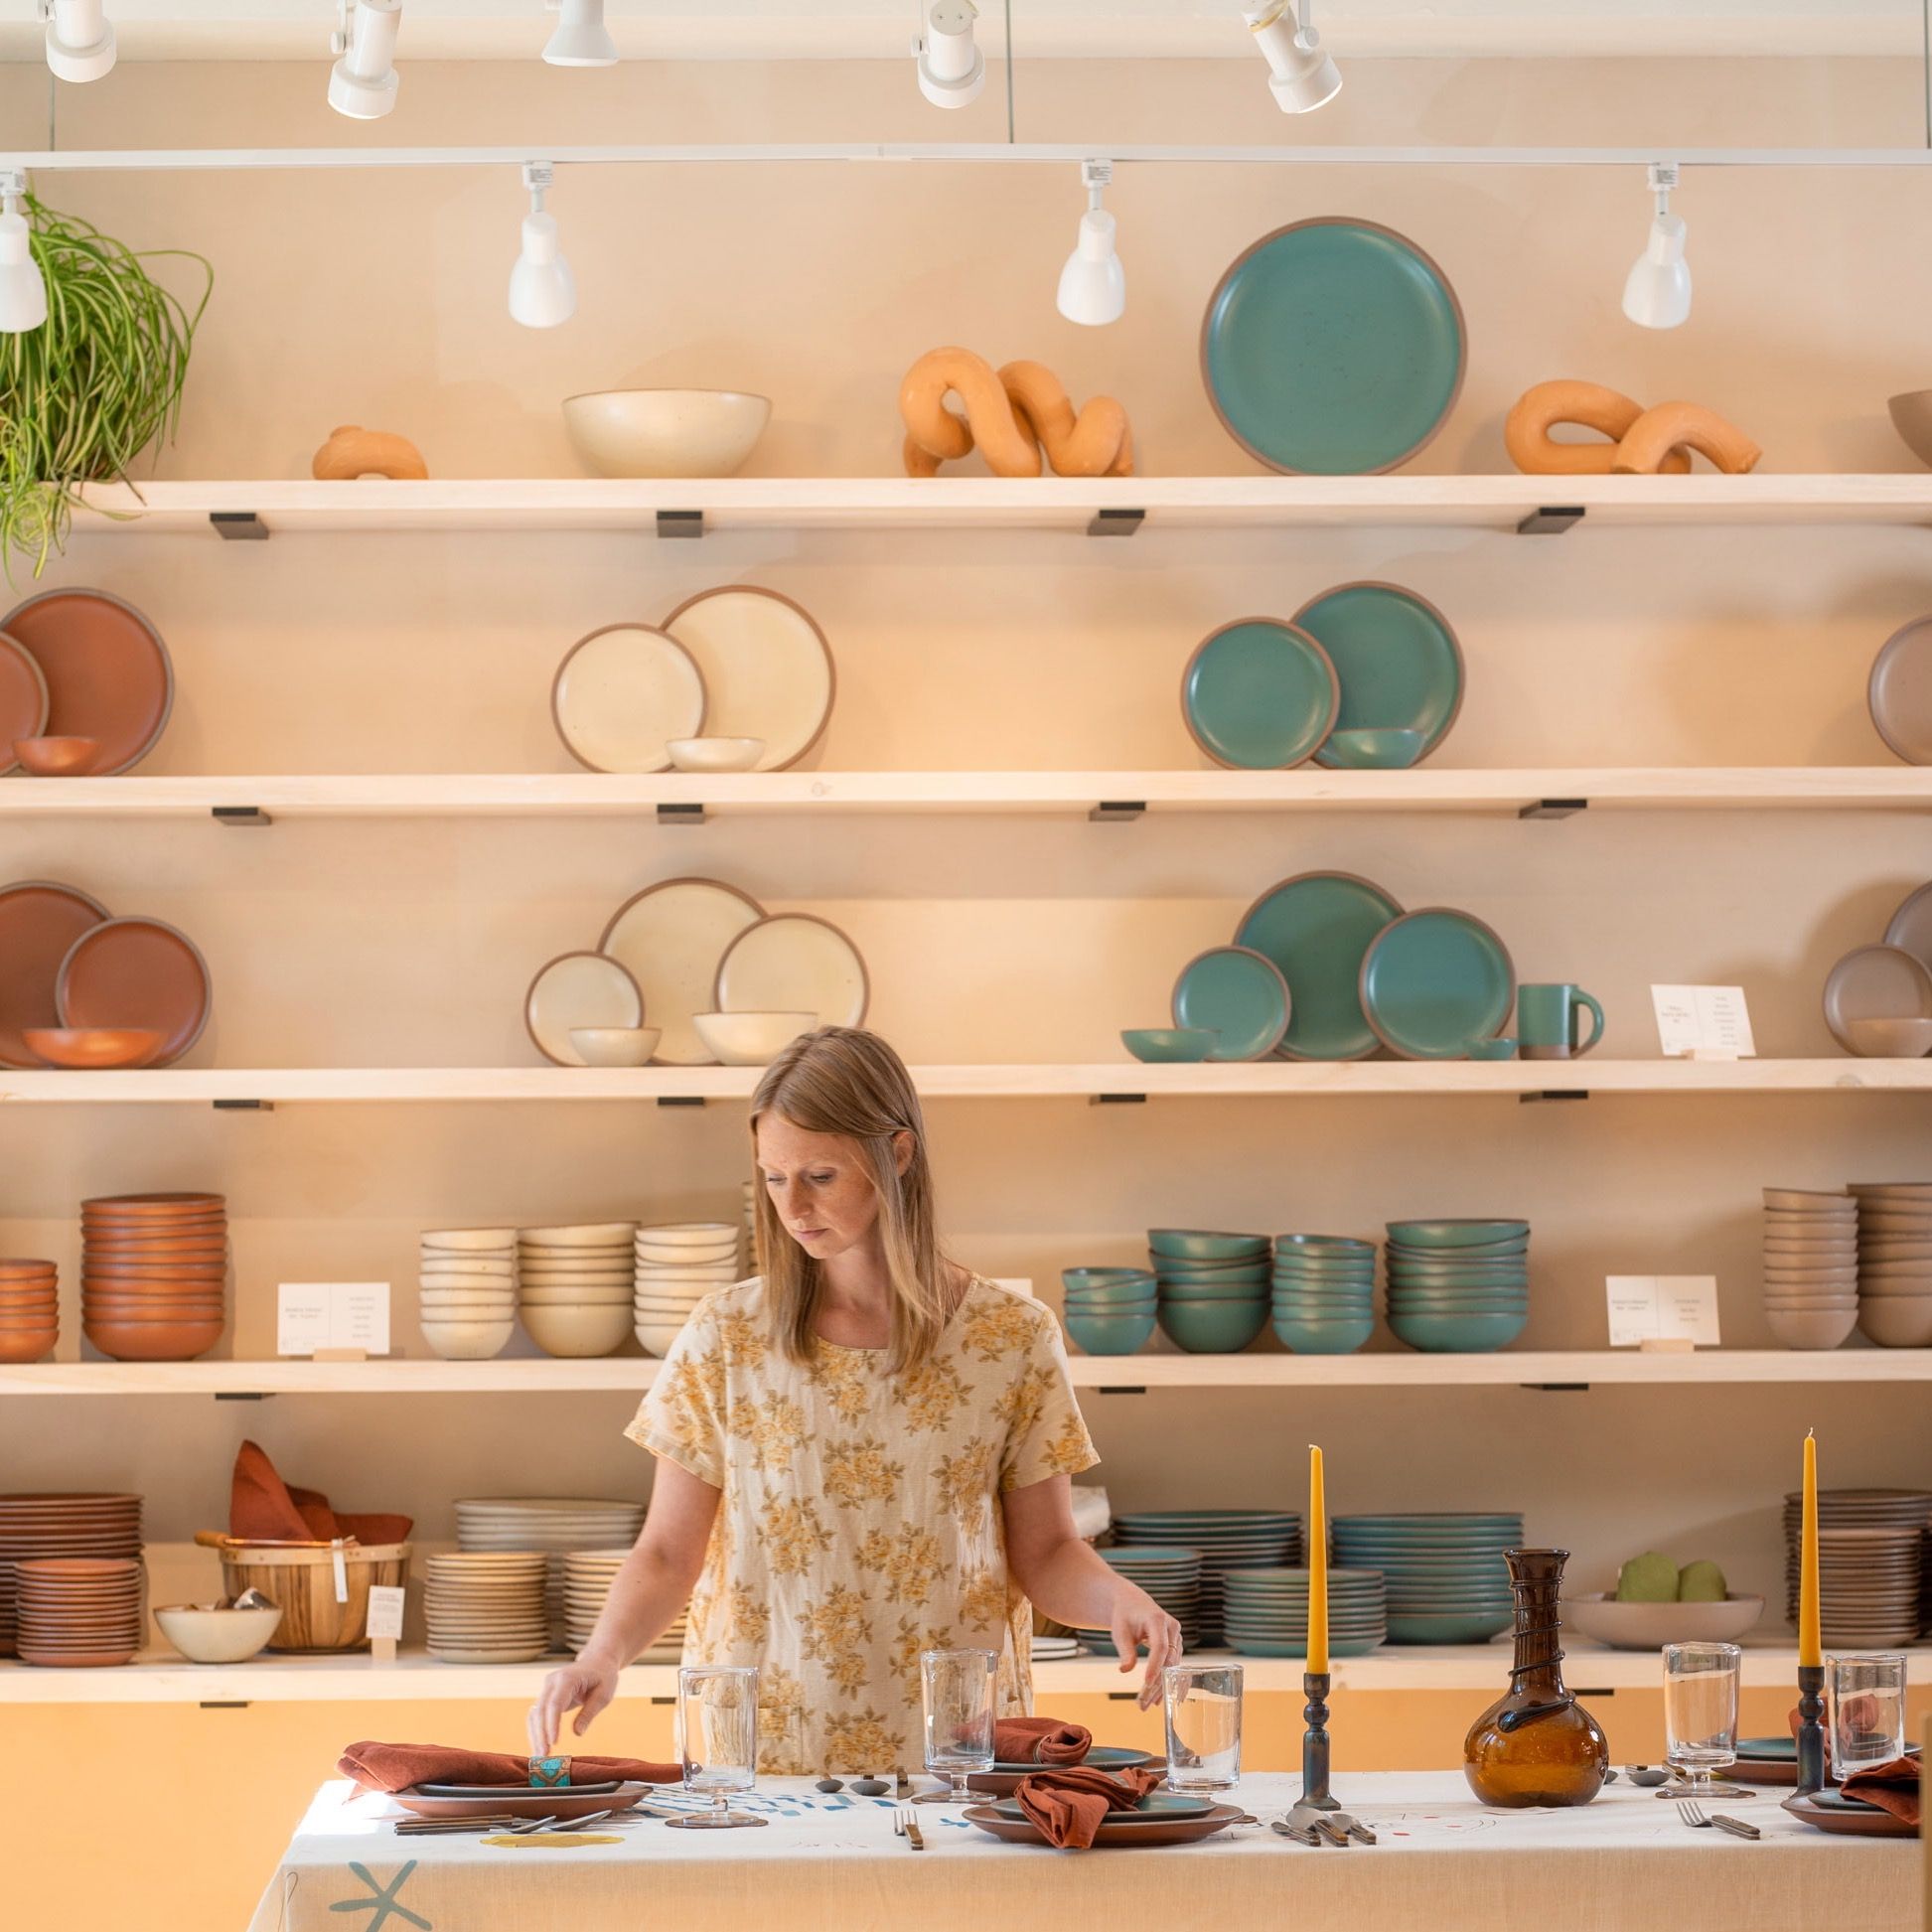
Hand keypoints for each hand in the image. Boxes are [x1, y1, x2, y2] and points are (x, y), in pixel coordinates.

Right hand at [527, 1656, 619, 1757]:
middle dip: (540, 1735)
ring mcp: (546, 1688)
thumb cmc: (603, 1677)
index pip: (555, 1703)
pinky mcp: (545, 1696)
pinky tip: (539, 1747)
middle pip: (540, 1710)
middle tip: (543, 1757)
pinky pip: (536, 1716)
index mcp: (567, 1678)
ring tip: (540, 1758)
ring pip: (534, 1715)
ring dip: (535, 1736)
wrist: (597, 1661)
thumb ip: (589, 1712)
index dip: (552, 1724)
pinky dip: (536, 1732)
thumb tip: (577, 1733)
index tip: (553, 1743)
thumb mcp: (604, 1694)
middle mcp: (551, 1681)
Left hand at [1109, 1588, 1183, 1709]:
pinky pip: (1175, 1666)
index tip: (1146, 1684)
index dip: (1155, 1666)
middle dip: (1157, 1683)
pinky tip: (1161, 1697)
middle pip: (1168, 1660)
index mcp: (1157, 1619)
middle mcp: (1172, 1628)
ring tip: (1148, 1704)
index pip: (1160, 1646)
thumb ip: (1125, 1650)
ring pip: (1173, 1666)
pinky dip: (1167, 1681)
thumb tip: (1125, 1670)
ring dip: (1162, 1686)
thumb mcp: (1120, 1632)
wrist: (1132, 1604)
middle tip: (1144, 1703)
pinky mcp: (1177, 1646)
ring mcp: (1177, 1637)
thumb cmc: (1125, 1616)